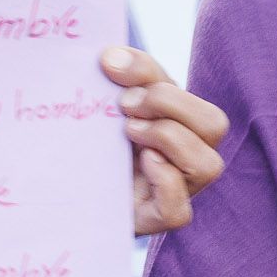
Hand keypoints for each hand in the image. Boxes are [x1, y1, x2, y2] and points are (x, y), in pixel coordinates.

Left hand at [102, 47, 227, 234]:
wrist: (62, 186)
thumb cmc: (90, 141)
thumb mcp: (107, 104)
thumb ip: (119, 76)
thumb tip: (110, 57)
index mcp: (180, 123)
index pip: (192, 93)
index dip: (153, 75)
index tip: (109, 66)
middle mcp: (187, 156)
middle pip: (213, 124)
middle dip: (168, 102)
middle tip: (124, 105)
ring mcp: (177, 191)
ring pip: (208, 165)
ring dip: (168, 137)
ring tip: (128, 131)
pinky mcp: (153, 220)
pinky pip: (179, 211)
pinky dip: (164, 182)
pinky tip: (142, 163)